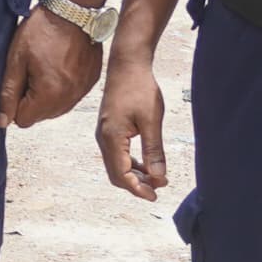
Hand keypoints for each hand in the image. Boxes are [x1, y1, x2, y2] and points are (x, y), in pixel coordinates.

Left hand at [0, 3, 98, 128]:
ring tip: (45, 65)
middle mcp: (70, 97)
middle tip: (31, 69)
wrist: (72, 9)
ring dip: (47, 94)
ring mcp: (83, 90)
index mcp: (50, 94)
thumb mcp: (16, 59)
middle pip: (41, 116)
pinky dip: (63, 86)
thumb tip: (2, 120)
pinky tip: (58, 64)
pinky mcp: (91, 81)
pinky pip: (71, 95)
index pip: (24, 120)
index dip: (15, 102)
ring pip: (57, 108)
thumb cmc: (43, 29)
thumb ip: (8, 93)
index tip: (18, 81)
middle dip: (31, 98)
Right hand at [98, 50, 168, 198]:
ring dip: (134, 175)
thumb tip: (158, 177)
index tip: (156, 195)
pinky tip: (146, 164)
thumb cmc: (140, 89)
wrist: (127, 66)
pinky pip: (117, 155)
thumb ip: (154, 151)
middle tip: (159, 189)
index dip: (138, 188)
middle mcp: (103, 138)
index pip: (121, 174)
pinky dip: (131, 164)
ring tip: (156, 178)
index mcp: (112, 138)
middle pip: (116, 174)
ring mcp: (104, 134)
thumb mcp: (152, 121)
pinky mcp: (109, 130)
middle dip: (136, 185)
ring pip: (116, 165)